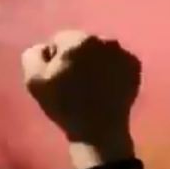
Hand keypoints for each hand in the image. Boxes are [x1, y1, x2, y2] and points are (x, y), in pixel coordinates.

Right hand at [21, 30, 140, 168]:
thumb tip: (44, 47)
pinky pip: (118, 62)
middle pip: (83, 44)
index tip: (57, 77)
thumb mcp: (34, 80)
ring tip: (92, 86)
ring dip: (96, 62)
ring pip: (102, 52)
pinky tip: (107, 88)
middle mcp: (105, 40)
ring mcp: (123, 53)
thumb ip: (33, 55)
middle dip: (78, 57)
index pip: (60, 40)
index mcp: (79, 40)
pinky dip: (113, 70)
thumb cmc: (64, 104)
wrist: (99, 128)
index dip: (55, 59)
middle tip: (75, 82)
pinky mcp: (135, 66)